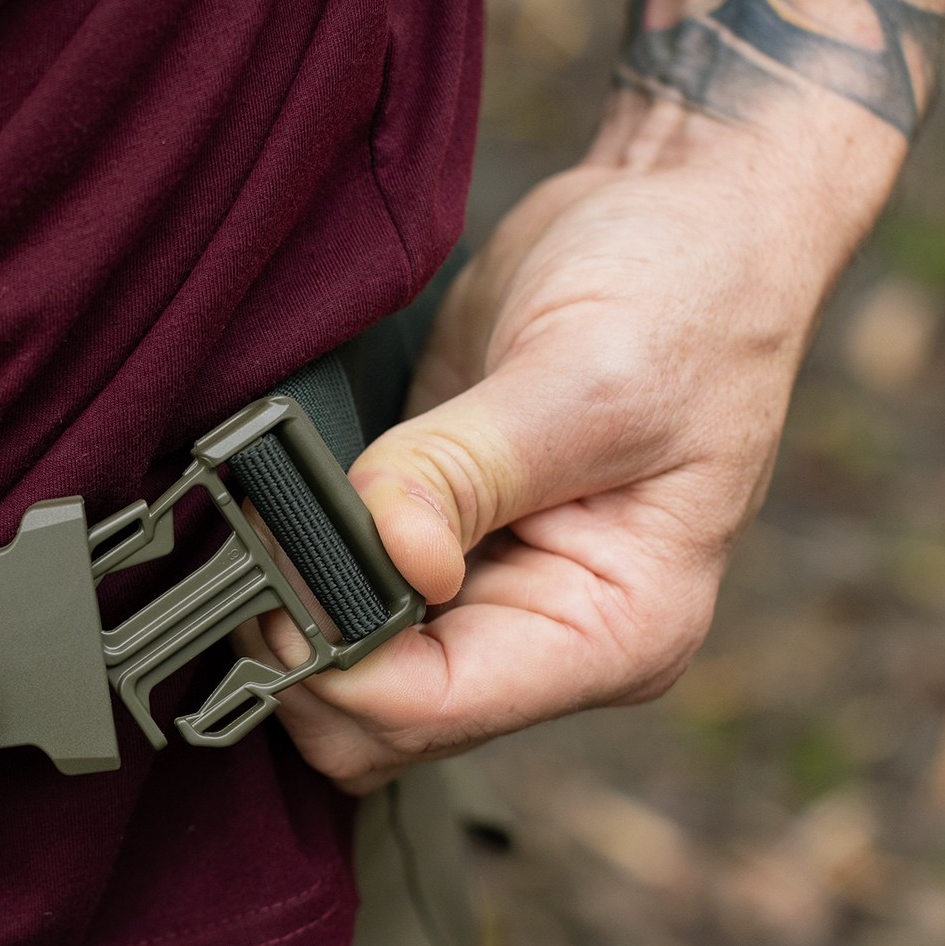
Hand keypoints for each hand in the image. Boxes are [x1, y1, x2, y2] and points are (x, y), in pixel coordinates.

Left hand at [238, 94, 902, 793]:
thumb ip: (465, 470)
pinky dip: (298, 576)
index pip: (435, 710)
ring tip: (271, 515)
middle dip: (302, 652)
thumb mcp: (581, 378)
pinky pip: (341, 613)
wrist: (680, 218)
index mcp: (617, 631)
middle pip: (377, 727)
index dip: (333, 662)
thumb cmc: (681, 291)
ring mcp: (493, 603)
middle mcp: (552, 640)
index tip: (282, 569)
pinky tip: (287, 505)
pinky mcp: (442, 555)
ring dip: (290, 618)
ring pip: (346, 686)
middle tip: (263, 538)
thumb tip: (391, 556)